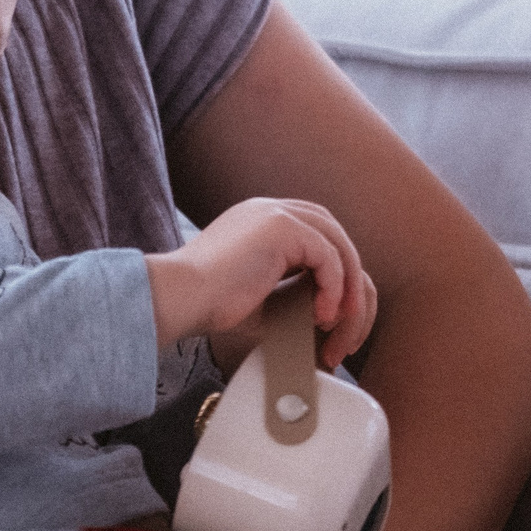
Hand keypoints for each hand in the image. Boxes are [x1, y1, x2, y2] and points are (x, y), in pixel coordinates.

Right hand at [148, 197, 378, 369]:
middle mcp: (269, 209)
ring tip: (341, 321)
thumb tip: (323, 310)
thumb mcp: (258, 293)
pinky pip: (327, 255)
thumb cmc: (208, 305)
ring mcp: (275, 213)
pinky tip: (321, 316)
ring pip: (335, 242)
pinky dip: (333, 288)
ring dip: (347, 284)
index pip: (313, 233)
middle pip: (331, 232)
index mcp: (259, 221)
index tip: (332, 310)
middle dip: (347, 274)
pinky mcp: (281, 227)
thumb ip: (289, 289)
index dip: (331, 269)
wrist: (179, 297)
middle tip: (351, 316)